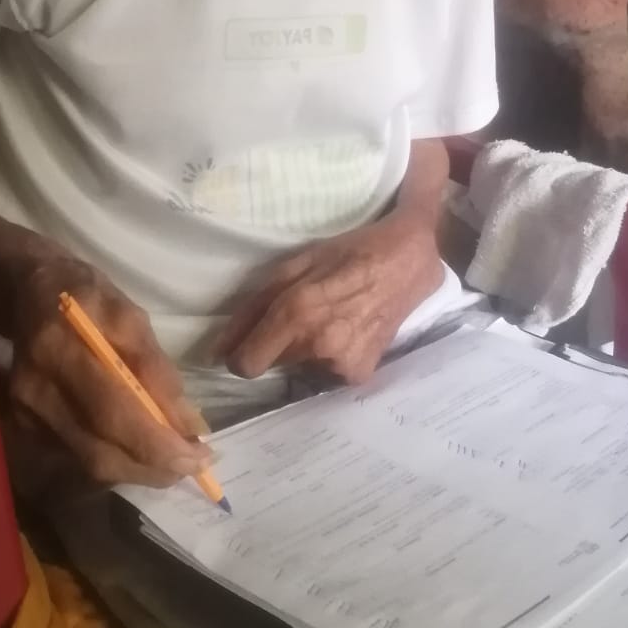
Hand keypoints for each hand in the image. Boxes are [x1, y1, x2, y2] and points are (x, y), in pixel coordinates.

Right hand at [0, 243, 209, 487]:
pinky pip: (80, 456)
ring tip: (176, 461)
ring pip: (91, 462)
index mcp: (60, 348)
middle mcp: (37, 390)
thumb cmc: (85, 294)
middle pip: (99, 451)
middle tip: (195, 466)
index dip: (156, 442)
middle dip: (153, 467)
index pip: (111, 410)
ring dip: (139, 469)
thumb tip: (187, 421)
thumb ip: (156, 367)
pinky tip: (142, 450)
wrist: (27, 290)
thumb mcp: (128, 314)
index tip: (198, 456)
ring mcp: (26, 413)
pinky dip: (118, 459)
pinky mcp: (25, 427)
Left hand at [220, 215, 444, 383]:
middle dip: (279, 344)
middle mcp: (317, 345)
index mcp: (296, 312)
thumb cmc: (347, 253)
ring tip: (332, 320)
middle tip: (305, 316)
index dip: (240, 355)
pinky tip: (349, 332)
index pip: (246, 365)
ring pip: (301, 369)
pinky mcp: (360, 374)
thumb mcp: (294, 264)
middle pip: (274, 364)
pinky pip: (327, 374)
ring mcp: (341, 363)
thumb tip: (219, 349)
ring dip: (306, 351)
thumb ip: (252, 308)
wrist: (407, 261)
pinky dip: (331, 358)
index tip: (246, 345)